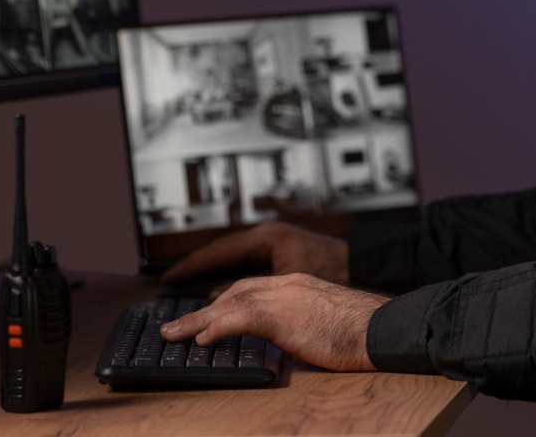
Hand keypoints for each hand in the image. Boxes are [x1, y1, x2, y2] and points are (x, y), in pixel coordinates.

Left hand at [159, 273, 383, 371]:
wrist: (382, 326)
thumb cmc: (363, 330)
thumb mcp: (326, 320)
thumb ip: (303, 322)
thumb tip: (290, 339)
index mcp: (296, 283)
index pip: (250, 287)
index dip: (224, 300)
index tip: (206, 314)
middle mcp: (286, 284)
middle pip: (233, 292)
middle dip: (203, 309)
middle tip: (177, 326)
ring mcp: (284, 298)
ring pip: (229, 304)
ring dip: (197, 320)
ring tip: (173, 335)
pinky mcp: (284, 317)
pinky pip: (241, 319)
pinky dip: (218, 327)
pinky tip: (202, 338)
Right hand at [160, 221, 348, 285]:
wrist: (366, 264)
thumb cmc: (334, 270)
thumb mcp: (287, 284)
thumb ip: (251, 293)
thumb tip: (218, 299)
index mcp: (265, 238)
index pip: (218, 251)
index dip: (192, 266)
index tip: (169, 276)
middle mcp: (267, 236)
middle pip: (221, 252)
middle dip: (195, 267)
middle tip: (169, 280)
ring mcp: (274, 244)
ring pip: (233, 258)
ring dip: (211, 272)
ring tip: (186, 285)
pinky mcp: (282, 254)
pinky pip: (246, 263)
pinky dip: (230, 275)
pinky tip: (221, 290)